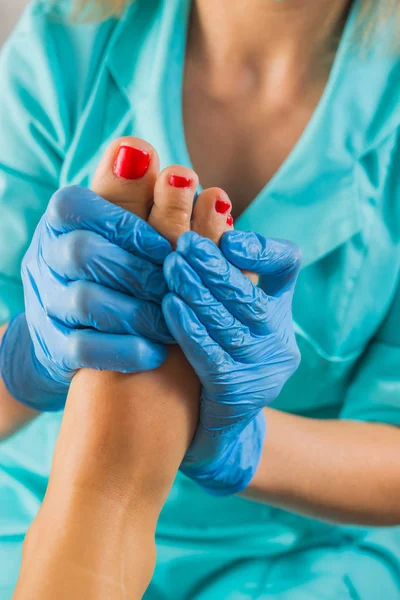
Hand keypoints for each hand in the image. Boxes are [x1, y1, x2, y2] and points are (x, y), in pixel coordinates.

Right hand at [1, 185, 171, 410]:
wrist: (74, 331)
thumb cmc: (113, 267)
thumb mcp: (121, 227)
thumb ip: (134, 193)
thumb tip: (140, 148)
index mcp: (62, 222)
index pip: (76, 204)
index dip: (123, 222)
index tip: (163, 245)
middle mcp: (46, 257)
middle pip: (83, 252)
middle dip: (139, 269)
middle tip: (177, 284)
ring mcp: (47, 304)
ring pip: (86, 301)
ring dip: (139, 310)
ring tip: (174, 320)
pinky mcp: (55, 347)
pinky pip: (83, 349)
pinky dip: (125, 349)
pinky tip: (156, 351)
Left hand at [162, 230, 300, 494]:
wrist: (204, 424)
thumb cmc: (203, 350)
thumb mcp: (214, 304)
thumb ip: (209, 262)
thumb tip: (196, 201)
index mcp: (276, 307)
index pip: (285, 265)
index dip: (260, 249)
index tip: (228, 236)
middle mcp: (278, 339)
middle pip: (252, 295)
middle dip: (216, 267)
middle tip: (183, 242)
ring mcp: (263, 371)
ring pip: (232, 324)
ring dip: (200, 292)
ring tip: (171, 266)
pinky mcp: (239, 395)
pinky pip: (214, 357)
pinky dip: (192, 328)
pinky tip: (169, 306)